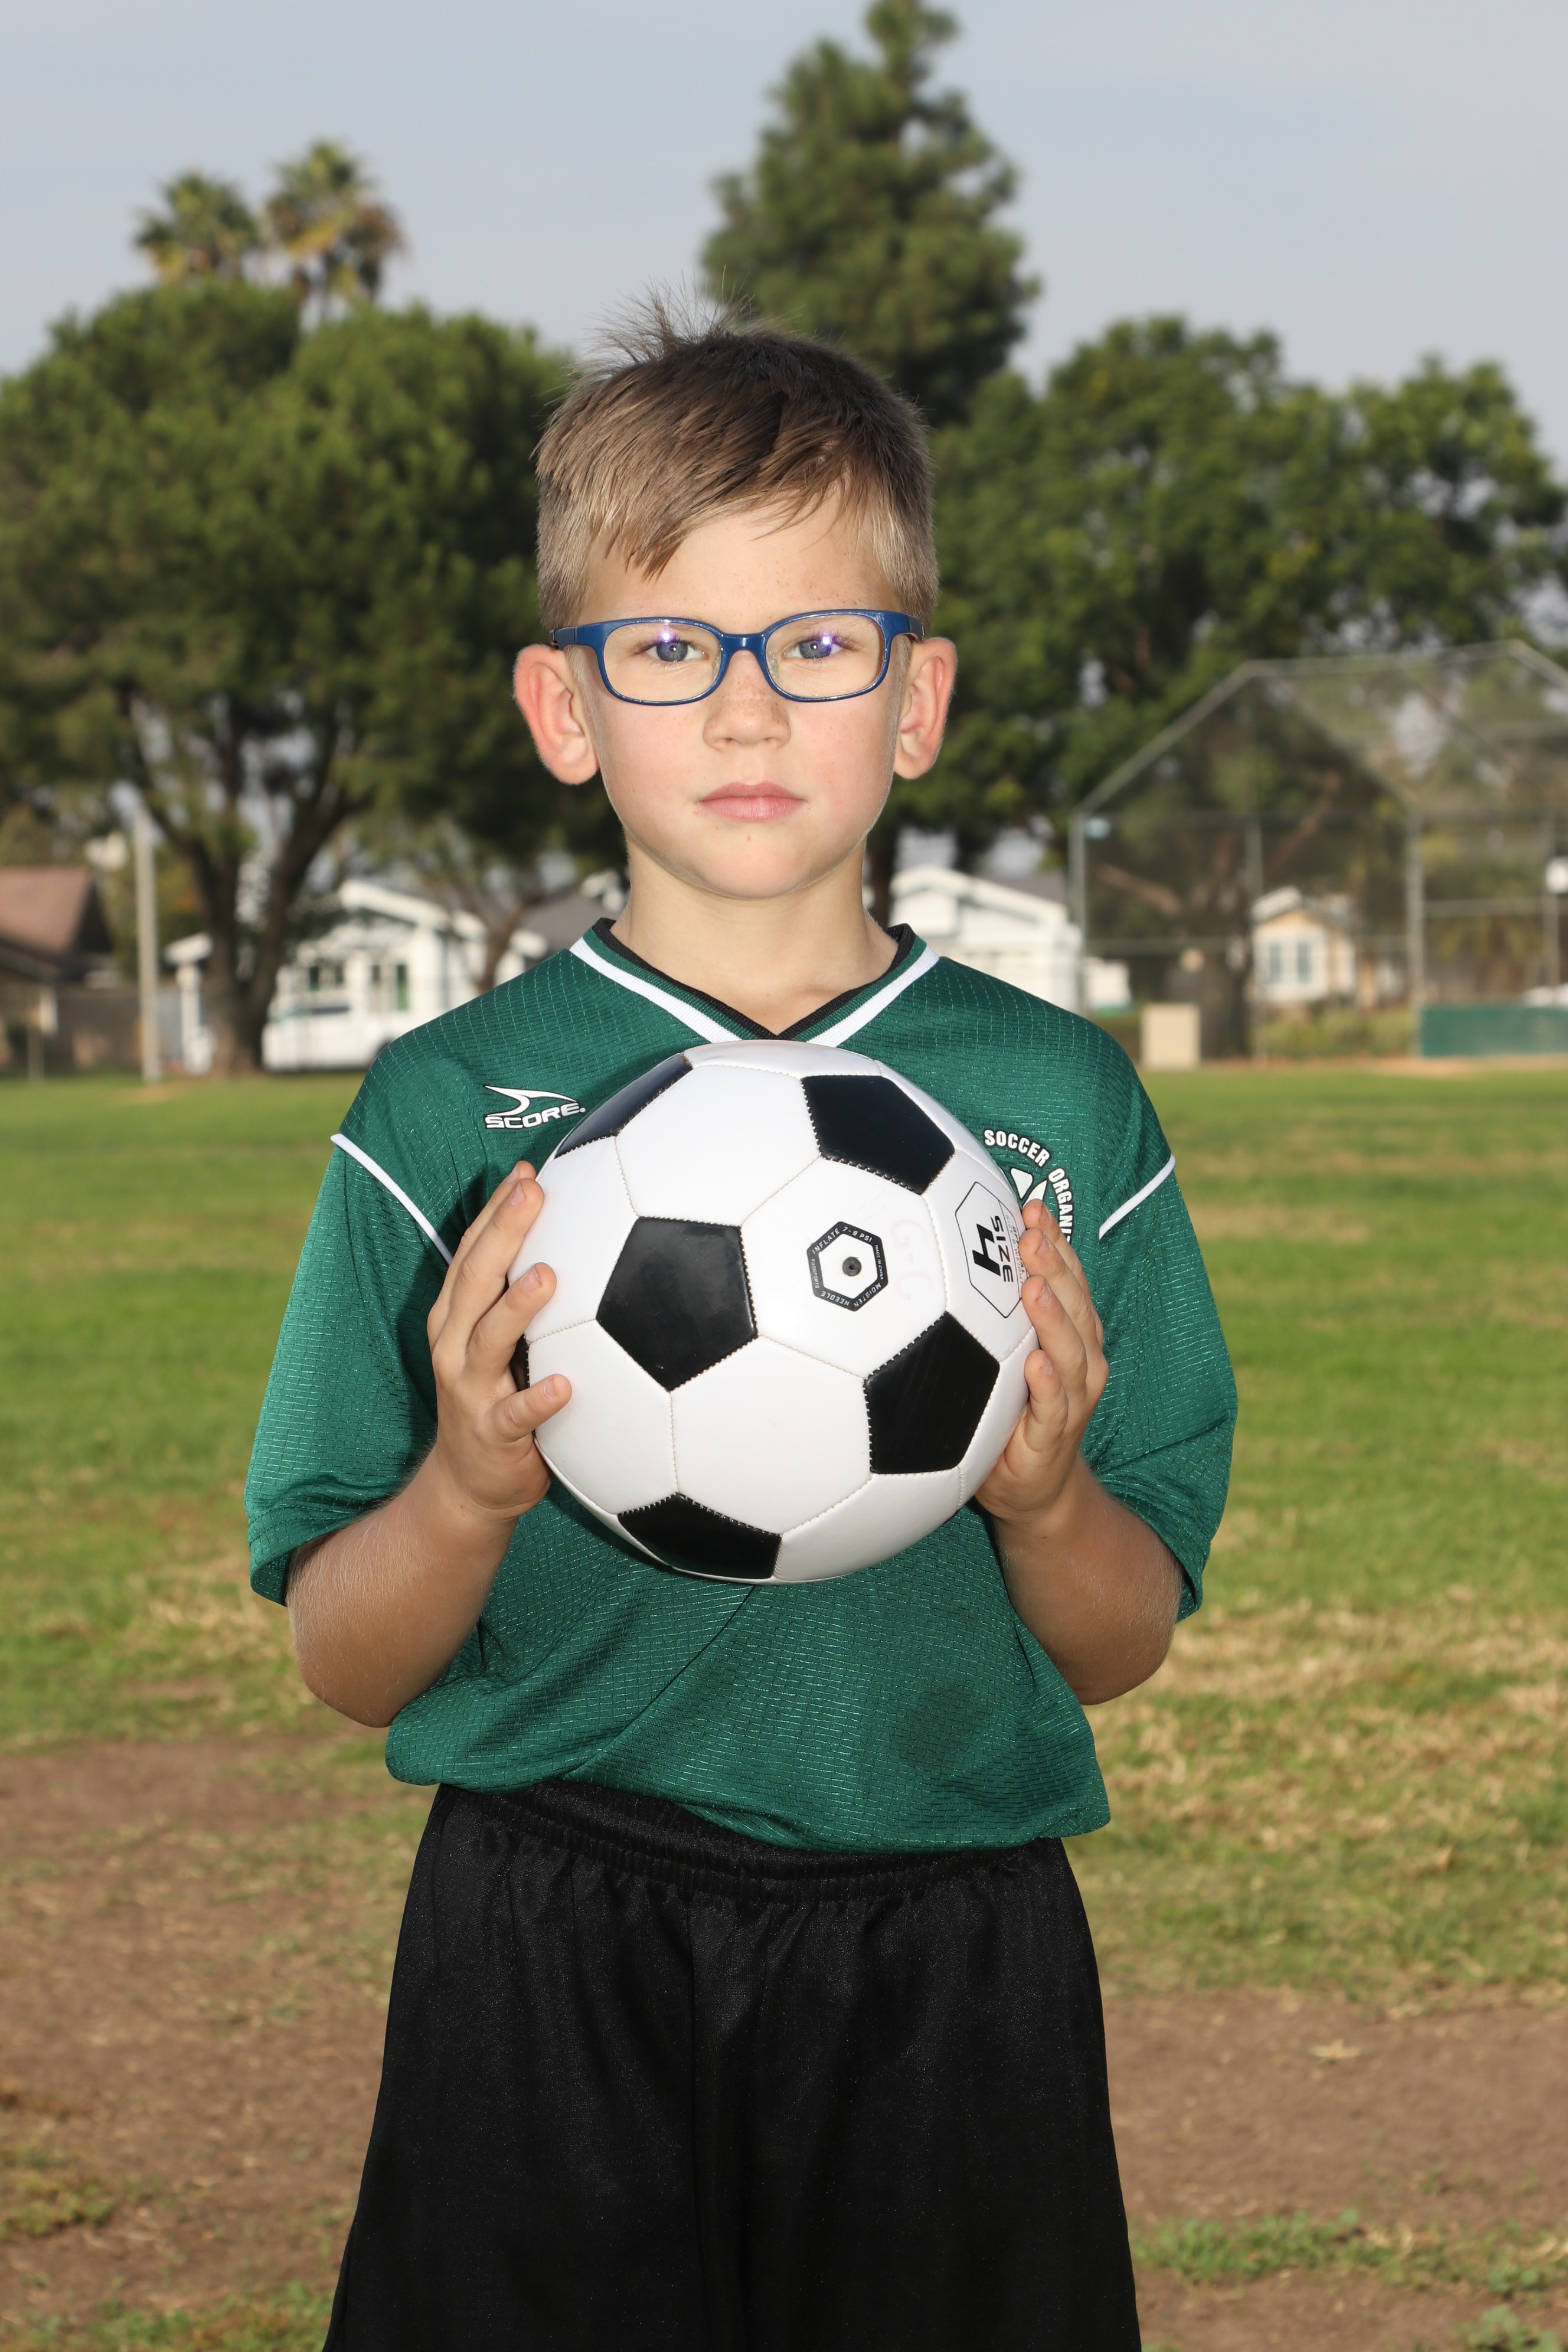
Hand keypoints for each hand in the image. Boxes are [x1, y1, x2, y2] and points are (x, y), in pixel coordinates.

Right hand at [425, 1161, 569, 1526]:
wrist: (468, 1486)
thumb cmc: (498, 1399)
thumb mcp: (501, 1343)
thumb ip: (522, 1298)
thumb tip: (576, 1238)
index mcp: (457, 1318)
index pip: (472, 1254)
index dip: (496, 1212)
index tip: (527, 1173)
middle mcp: (455, 1347)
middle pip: (475, 1280)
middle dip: (502, 1233)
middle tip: (533, 1193)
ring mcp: (470, 1390)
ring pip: (488, 1340)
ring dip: (516, 1308)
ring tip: (548, 1275)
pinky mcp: (492, 1434)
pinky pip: (515, 1416)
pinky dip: (538, 1400)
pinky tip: (566, 1386)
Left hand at [974, 1200, 1106, 1531]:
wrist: (1033, 1492)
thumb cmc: (1010, 1417)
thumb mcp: (998, 1362)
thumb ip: (984, 1319)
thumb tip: (936, 1265)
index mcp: (1068, 1335)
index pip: (1067, 1280)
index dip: (1054, 1242)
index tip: (1031, 1206)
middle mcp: (1079, 1360)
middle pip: (1073, 1304)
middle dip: (1055, 1266)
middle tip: (1030, 1232)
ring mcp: (1072, 1399)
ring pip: (1072, 1351)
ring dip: (1054, 1318)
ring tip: (1034, 1288)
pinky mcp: (1055, 1437)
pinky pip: (1054, 1408)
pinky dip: (1048, 1386)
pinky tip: (1035, 1365)